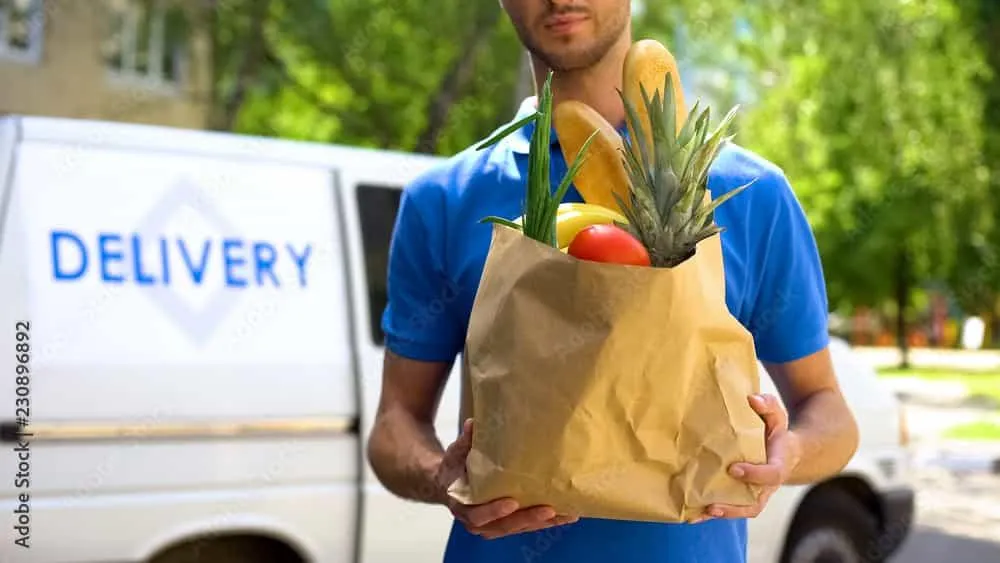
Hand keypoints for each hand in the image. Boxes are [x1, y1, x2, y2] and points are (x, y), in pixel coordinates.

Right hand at [434, 418, 579, 539]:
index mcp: (462, 505)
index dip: (493, 510)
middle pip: (504, 526)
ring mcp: (493, 525)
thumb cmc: (455, 467)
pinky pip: (526, 526)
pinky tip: (565, 515)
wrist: (450, 483)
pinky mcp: (507, 524)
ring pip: (519, 528)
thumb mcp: (456, 452)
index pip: (478, 514)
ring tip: (566, 515)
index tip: (512, 503)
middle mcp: (477, 521)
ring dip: (542, 523)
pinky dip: (545, 522)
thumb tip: (472, 424)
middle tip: (549, 510)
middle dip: (528, 519)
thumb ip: (465, 441)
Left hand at [695, 394, 801, 521]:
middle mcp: (767, 486)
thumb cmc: (776, 432)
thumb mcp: (777, 415)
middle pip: (754, 504)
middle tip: (712, 505)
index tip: (733, 469)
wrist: (783, 451)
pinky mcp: (743, 496)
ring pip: (741, 510)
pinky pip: (731, 508)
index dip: (754, 474)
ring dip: (721, 514)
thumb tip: (753, 400)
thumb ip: (768, 405)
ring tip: (699, 513)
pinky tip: (692, 515)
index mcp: (778, 466)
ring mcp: (755, 494)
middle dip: (734, 508)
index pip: (771, 475)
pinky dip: (712, 514)